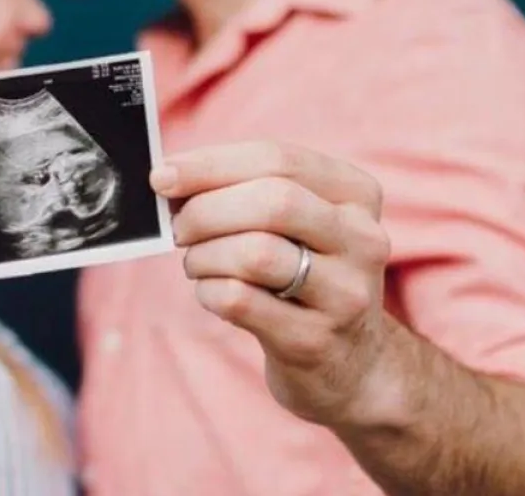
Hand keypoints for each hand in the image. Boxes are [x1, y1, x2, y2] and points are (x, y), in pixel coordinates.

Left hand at [153, 141, 393, 428]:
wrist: (351, 365)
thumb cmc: (303, 276)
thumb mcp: (297, 226)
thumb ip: (244, 190)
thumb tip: (170, 176)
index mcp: (356, 195)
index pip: (278, 159)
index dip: (211, 164)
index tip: (163, 176)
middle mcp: (362, 239)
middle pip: (273, 202)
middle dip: (206, 210)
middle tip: (179, 228)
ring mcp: (345, 293)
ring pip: (255, 253)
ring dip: (204, 255)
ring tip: (196, 263)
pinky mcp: (314, 339)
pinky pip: (240, 300)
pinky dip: (208, 291)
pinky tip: (211, 292)